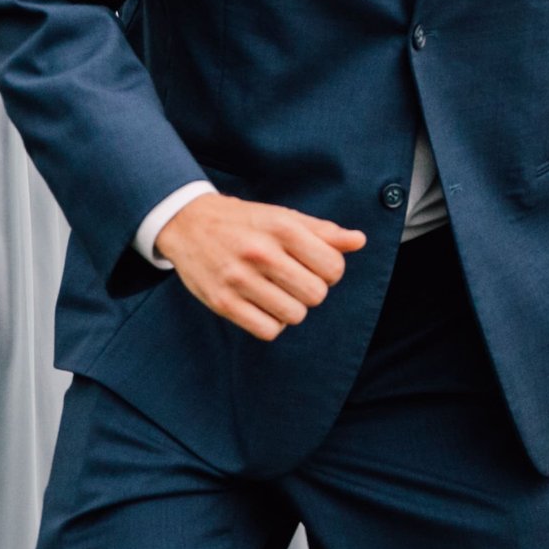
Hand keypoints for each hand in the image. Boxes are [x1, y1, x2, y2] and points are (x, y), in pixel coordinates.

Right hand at [152, 191, 366, 340]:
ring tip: (278, 293)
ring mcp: (239, 279)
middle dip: (312, 291)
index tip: (315, 266)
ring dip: (292, 309)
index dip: (331, 272)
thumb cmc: (245, 221)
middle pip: (316, 295)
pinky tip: (264, 306)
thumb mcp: (284, 217)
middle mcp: (261, 253)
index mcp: (282, 228)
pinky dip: (272, 324)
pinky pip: (267, 331)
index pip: (333, 267)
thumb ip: (323, 231)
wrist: (188, 224)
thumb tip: (359, 241)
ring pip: (294, 316)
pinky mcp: (222, 302)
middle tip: (295, 280)